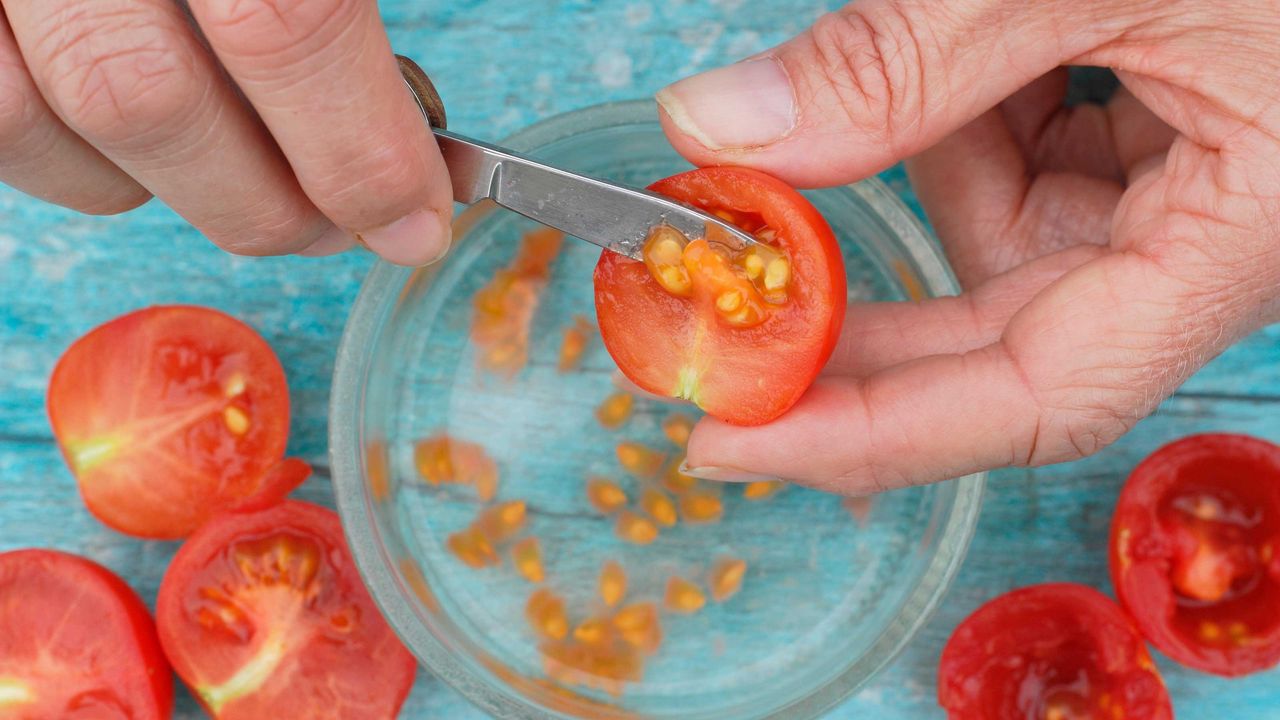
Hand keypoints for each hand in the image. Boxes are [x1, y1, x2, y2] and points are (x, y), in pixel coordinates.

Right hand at [0, 0, 451, 264]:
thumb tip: (401, 110)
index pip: (286, 22)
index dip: (360, 148)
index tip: (414, 214)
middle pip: (151, 98)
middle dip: (268, 202)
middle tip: (339, 223)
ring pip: (57, 122)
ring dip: (178, 192)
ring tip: (255, 188)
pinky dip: (84, 164)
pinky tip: (156, 151)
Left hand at [658, 0, 1279, 493]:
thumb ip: (904, 60)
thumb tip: (715, 128)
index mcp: (1242, 236)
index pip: (1040, 396)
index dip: (874, 432)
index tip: (729, 436)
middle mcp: (1212, 243)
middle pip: (1002, 334)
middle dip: (857, 304)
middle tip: (717, 287)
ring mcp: (1184, 192)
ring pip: (1003, 231)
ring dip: (929, 146)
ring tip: (946, 38)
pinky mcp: (1158, 142)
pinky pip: (1030, 162)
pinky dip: (969, 107)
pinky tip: (984, 36)